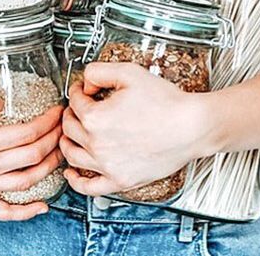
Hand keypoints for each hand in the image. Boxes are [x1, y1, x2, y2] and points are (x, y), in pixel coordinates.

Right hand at [0, 83, 64, 220]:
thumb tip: (1, 102)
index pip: (26, 134)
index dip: (47, 123)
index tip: (56, 114)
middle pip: (31, 157)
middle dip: (54, 140)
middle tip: (63, 128)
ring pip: (25, 182)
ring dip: (49, 167)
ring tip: (59, 152)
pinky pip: (2, 211)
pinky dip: (25, 212)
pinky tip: (43, 205)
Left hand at [58, 62, 215, 196]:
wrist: (191, 127)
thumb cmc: (167, 103)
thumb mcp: (130, 73)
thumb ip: (99, 72)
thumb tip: (85, 83)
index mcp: (96, 118)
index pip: (74, 102)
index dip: (77, 91)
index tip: (83, 90)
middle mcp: (97, 144)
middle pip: (70, 128)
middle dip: (71, 113)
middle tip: (78, 108)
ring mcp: (108, 165)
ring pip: (72, 155)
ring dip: (67, 141)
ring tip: (72, 134)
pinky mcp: (120, 180)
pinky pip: (88, 187)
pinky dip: (75, 181)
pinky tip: (71, 173)